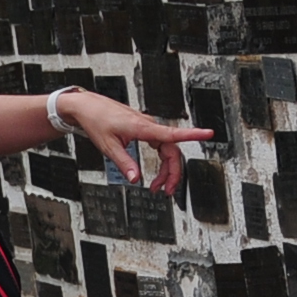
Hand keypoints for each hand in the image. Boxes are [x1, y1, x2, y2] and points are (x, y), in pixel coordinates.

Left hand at [54, 87, 210, 191]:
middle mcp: (148, 125)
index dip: (193, 134)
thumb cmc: (97, 120)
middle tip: (165, 190)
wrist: (88, 106)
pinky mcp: (144, 129)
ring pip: (167, 150)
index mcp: (142, 127)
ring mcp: (147, 127)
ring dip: (165, 170)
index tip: (209, 133)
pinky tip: (155, 173)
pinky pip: (160, 146)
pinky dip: (160, 161)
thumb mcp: (108, 146)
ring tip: (157, 187)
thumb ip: (124, 163)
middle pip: (172, 150)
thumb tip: (136, 178)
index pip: (173, 133)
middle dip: (172, 173)